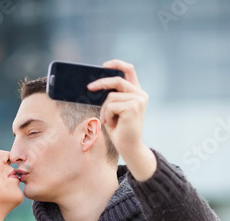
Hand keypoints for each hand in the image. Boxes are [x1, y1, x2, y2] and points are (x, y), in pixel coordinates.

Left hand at [87, 59, 155, 179]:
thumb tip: (96, 84)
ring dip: (105, 109)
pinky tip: (112, 124)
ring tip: (108, 120)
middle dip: (101, 83)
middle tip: (89, 88)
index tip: (104, 65)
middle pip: (117, 80)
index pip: (129, 70)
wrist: (128, 147)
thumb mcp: (115, 108)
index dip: (117, 64)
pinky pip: (111, 105)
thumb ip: (113, 95)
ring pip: (111, 96)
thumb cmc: (120, 129)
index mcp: (137, 92)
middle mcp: (140, 94)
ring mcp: (138, 100)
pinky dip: (107, 115)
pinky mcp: (133, 107)